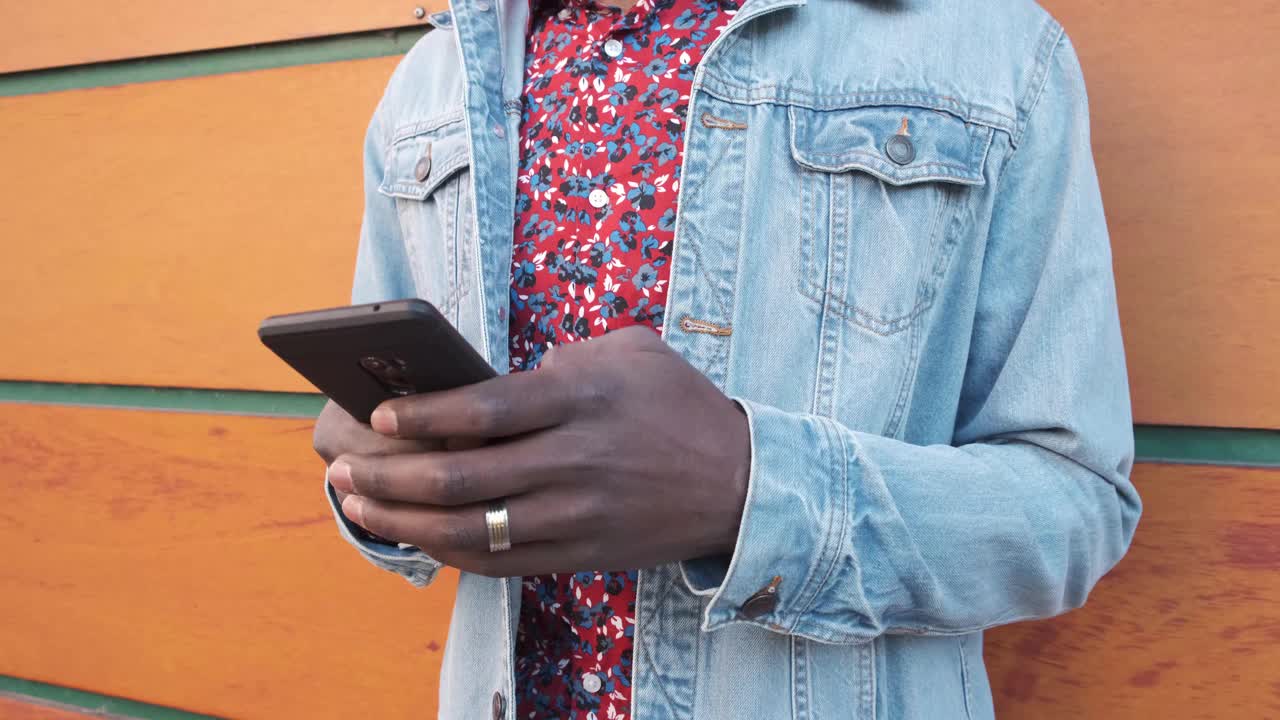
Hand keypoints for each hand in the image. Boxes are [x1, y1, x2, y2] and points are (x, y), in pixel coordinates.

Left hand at [326, 326, 750, 576]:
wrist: (742, 485)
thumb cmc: (681, 406)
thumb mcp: (634, 351)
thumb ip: (567, 355)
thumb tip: (498, 379)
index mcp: (582, 399)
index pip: (483, 409)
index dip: (422, 417)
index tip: (379, 416)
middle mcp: (574, 460)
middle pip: (461, 476)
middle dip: (387, 475)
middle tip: (343, 468)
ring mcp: (576, 515)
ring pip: (469, 528)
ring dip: (402, 520)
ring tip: (358, 505)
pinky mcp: (580, 554)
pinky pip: (499, 562)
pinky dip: (448, 553)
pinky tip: (415, 538)